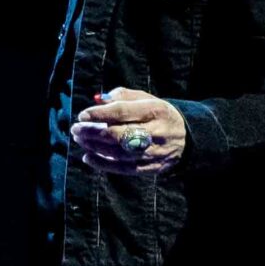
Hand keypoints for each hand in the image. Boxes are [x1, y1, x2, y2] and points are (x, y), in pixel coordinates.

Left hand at [72, 87, 186, 175]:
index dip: (100, 114)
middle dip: (93, 132)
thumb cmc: (159, 115)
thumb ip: (123, 97)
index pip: (124, 112)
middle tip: (76, 129)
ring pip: (120, 153)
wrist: (188, 138)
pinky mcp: (152, 167)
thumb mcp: (148, 99)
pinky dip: (104, 164)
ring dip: (95, 147)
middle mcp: (157, 132)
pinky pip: (124, 169)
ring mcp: (155, 152)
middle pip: (120, 134)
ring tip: (80, 140)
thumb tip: (98, 100)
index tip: (82, 115)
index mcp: (156, 110)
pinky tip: (88, 158)